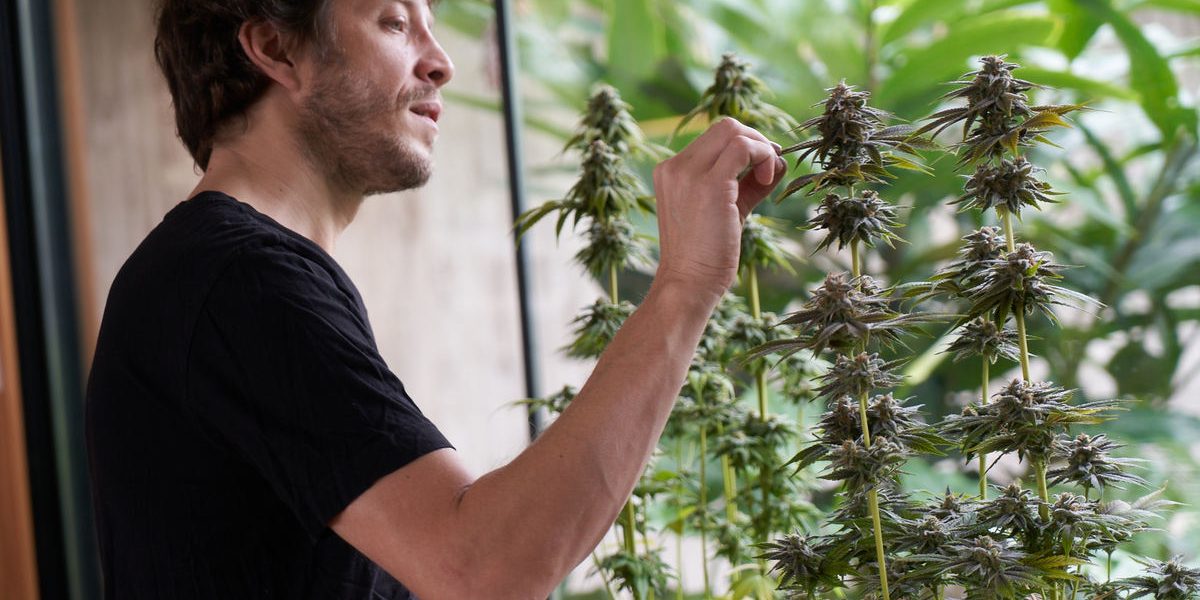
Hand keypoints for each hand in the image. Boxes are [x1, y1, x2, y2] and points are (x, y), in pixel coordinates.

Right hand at [651, 117, 785, 300]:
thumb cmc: (706, 256)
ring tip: (767, 178)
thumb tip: (777, 161)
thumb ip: (747, 183)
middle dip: (756, 140)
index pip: (714, 138)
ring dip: (762, 149)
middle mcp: (675, 167)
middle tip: (769, 168)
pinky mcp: (710, 184)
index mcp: (671, 171)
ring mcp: (689, 173)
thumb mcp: (726, 209)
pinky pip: (744, 148)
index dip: (745, 145)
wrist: (688, 285)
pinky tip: (766, 180)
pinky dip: (763, 157)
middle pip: (724, 126)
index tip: (762, 168)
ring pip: (734, 130)